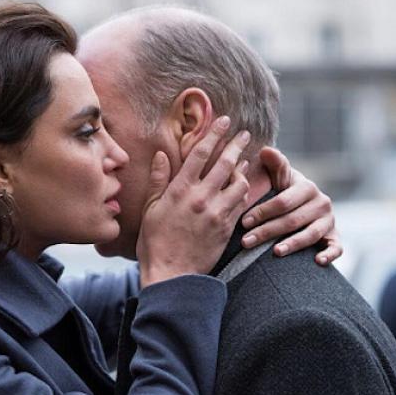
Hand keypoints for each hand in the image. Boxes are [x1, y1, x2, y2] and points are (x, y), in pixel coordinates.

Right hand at [137, 116, 250, 287]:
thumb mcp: (150, 209)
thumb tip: (161, 155)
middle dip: (236, 144)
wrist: (171, 274)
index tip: (223, 120)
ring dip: (243, 169)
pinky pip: (241, 204)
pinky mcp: (227, 228)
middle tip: (245, 133)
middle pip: (225, 163)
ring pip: (239, 183)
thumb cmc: (154, 243)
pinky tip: (244, 186)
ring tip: (244, 162)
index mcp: (180, 190)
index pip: (201, 153)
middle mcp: (201, 197)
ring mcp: (217, 213)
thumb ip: (158, 180)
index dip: (214, 134)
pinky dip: (244, 192)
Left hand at [241, 147, 342, 265]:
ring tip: (275, 252)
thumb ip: (274, 165)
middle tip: (246, 241)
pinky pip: (337, 247)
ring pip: (311, 234)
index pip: (282, 201)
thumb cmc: (283, 192)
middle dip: (267, 231)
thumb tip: (265, 150)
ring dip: (293, 244)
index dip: (263, 211)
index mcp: (306, 187)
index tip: (244, 221)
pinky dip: (329, 254)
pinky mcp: (334, 237)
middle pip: (292, 220)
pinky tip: (317, 261)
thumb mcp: (278, 178)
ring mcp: (329, 221)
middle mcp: (321, 203)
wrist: (303, 205)